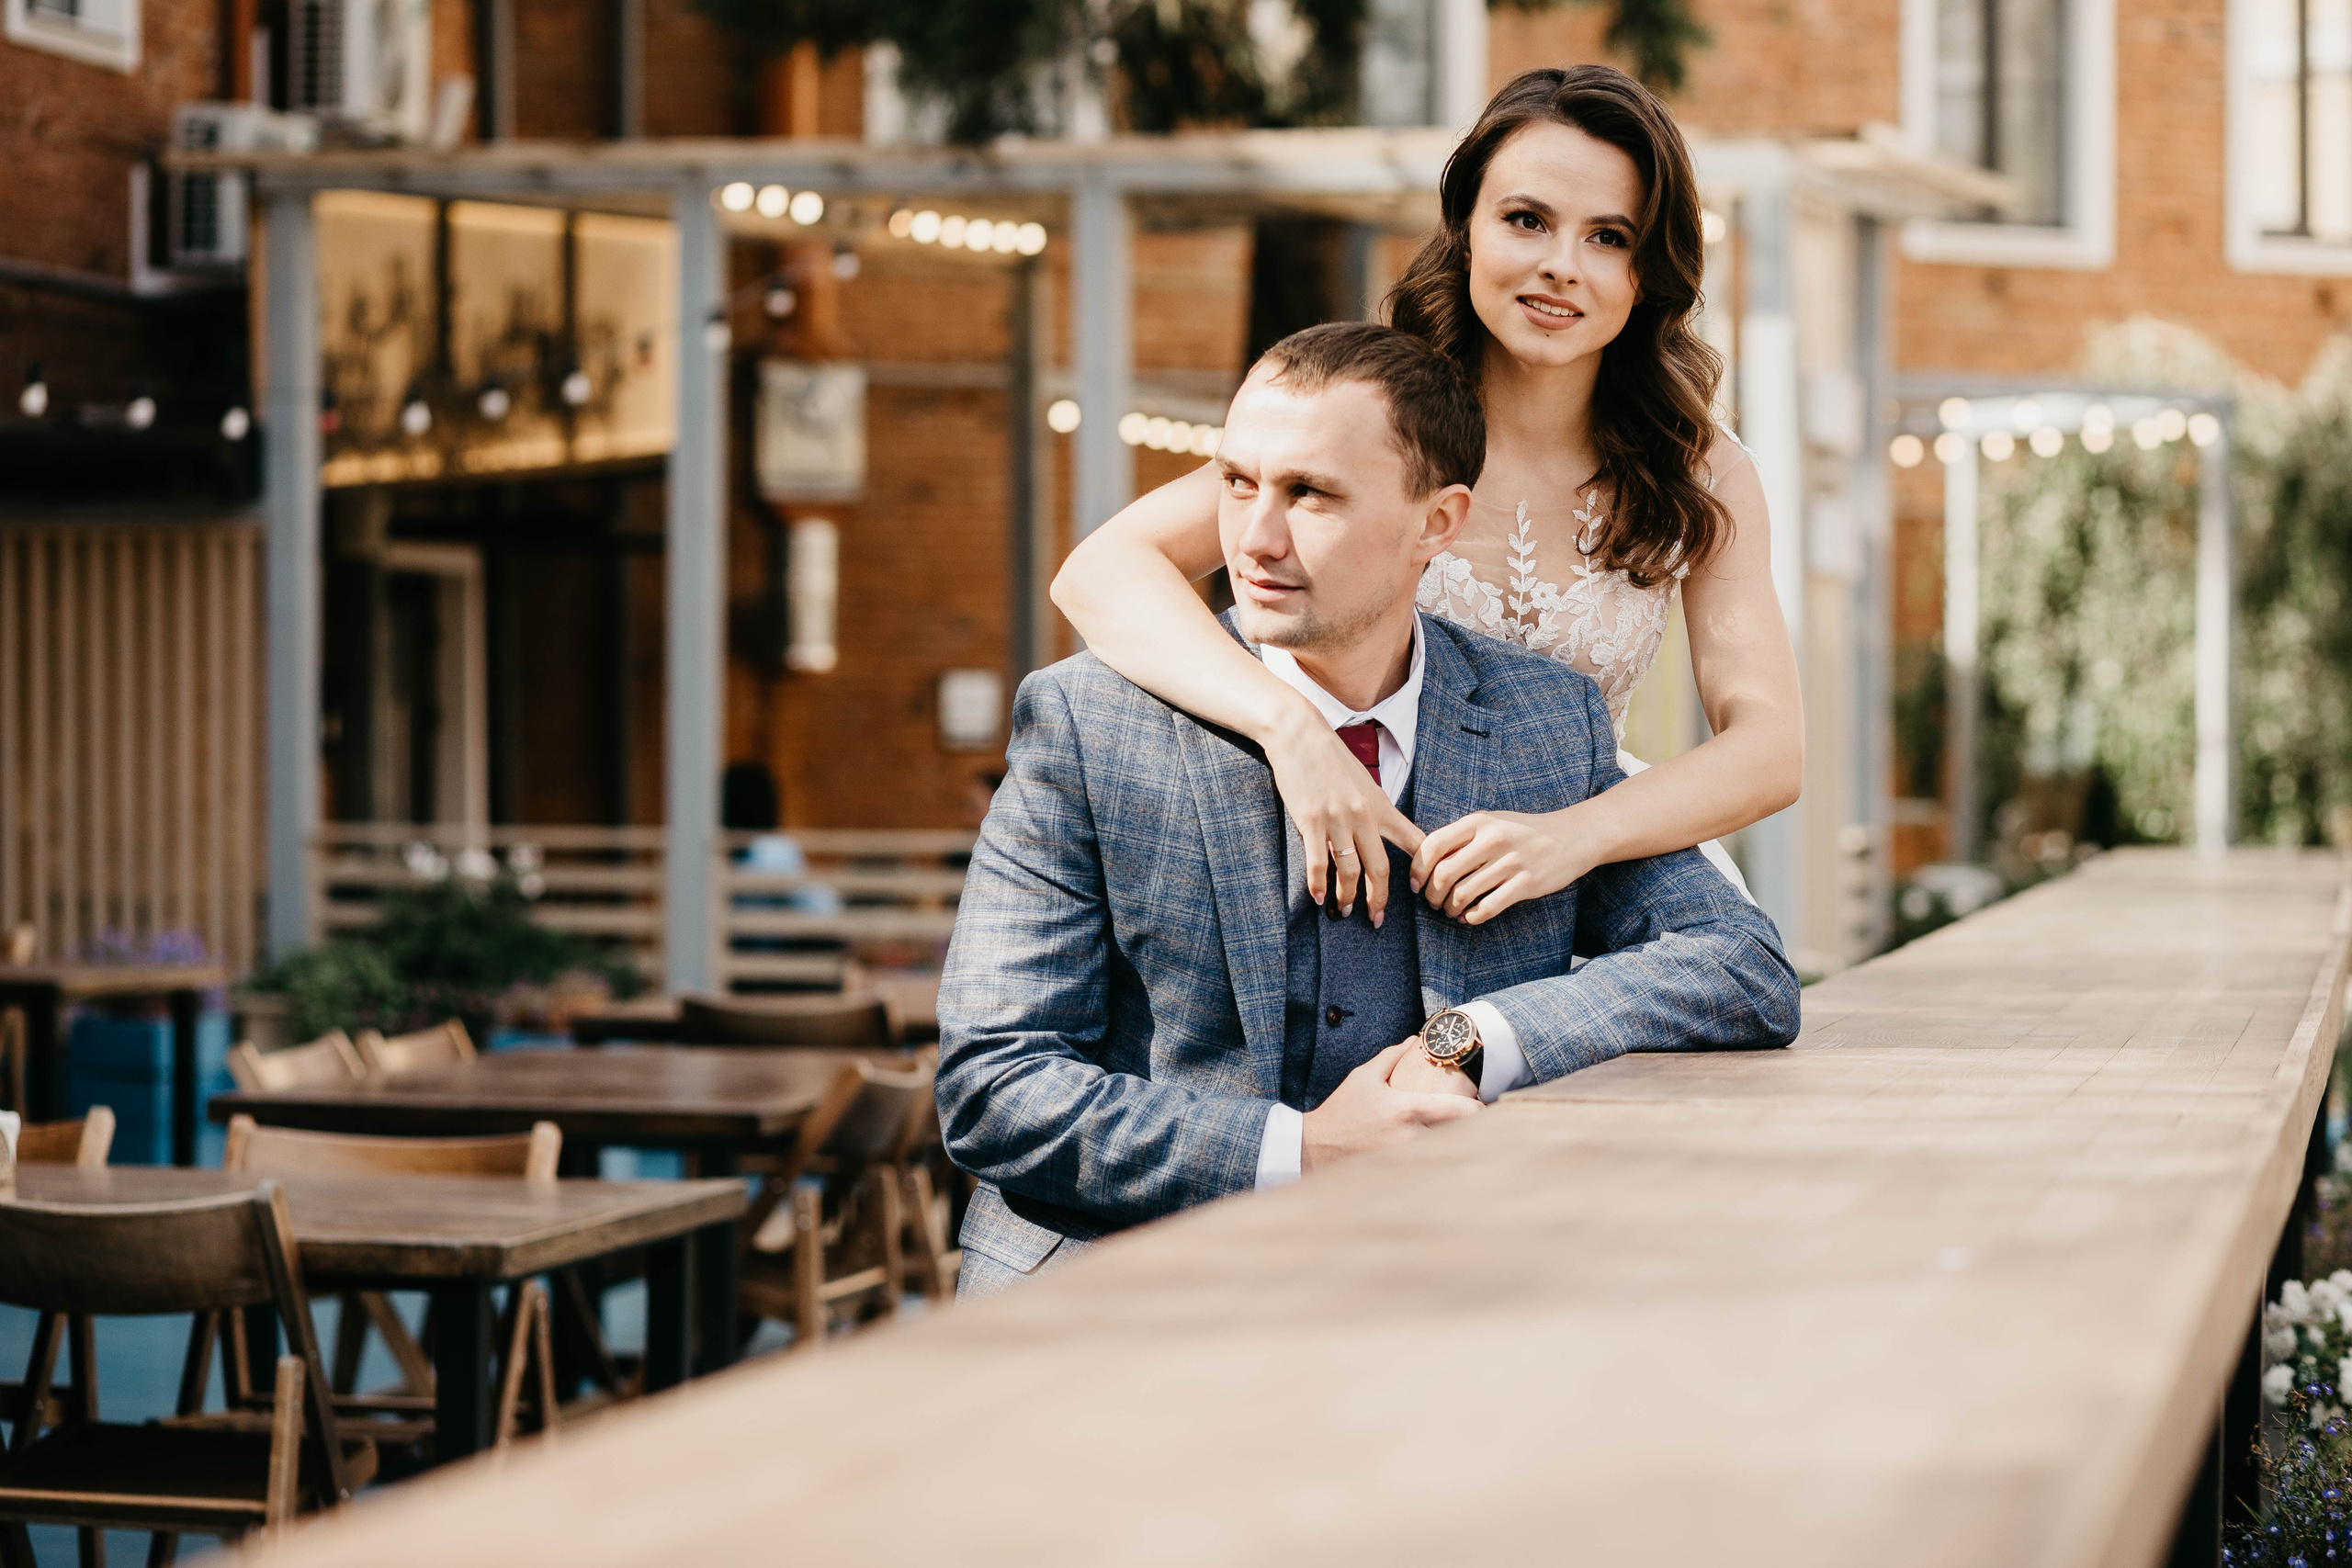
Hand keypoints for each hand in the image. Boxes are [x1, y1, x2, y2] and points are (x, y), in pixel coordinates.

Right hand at [1264, 704, 1422, 924]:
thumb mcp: (1364, 781)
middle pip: (1380, 868)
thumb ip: (1374, 808)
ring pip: (1350, 870)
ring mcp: (1337, 819)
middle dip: (1380, 899)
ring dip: (1348, 896)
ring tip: (1345, 910)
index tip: (1423, 890)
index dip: (1423, 869)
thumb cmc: (1331, 757)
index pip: (1413, 841)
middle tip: (1377, 919)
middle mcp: (1364, 815)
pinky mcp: (1311, 820)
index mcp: (1381, 805)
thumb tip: (1382, 833)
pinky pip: (1319, 862)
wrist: (1300, 734)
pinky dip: (1319, 884)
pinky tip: (1319, 898)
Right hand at [1301, 1041, 1480, 1171]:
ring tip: (1464, 1144)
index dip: (1480, 1109)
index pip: (1461, 1111)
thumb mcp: (1364, 1077)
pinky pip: (1429, 1171)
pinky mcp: (1400, 1176)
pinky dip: (1437, 1165)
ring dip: (1455, 1148)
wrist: (1314, 1147)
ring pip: (1447, 1156)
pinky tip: (1438, 1161)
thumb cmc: (1341, 1110)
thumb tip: (1413, 1040)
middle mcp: (1412, 1136)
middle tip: (1481, 1126)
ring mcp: (1408, 1160)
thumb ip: (1392, 1057)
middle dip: (1472, 1132)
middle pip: (1461, 1137)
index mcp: (1408, 1109)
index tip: (1483, 1106)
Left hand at [1410, 808, 1596, 925]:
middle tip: (1434, 902)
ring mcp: (1510, 862)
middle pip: (1444, 874)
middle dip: (1432, 895)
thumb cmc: (1523, 832)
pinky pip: (1486, 908)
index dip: (1418, 869)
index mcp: (1478, 822)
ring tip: (1452, 911)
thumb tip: (1424, 862)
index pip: (1432, 845)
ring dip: (1450, 909)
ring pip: (1463, 894)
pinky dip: (1472, 917)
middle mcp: (1492, 840)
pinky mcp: (1526, 884)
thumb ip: (1461, 838)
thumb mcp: (1491, 823)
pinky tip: (1470, 916)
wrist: (1571, 837)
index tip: (1416, 884)